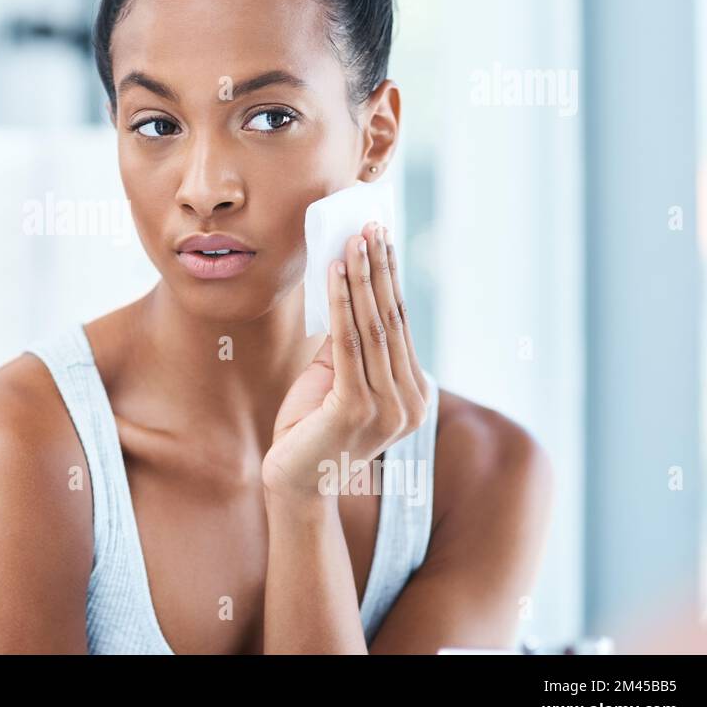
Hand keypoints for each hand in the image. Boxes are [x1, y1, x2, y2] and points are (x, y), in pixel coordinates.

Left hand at [261, 220, 430, 504]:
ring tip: (354, 240)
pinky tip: (337, 274)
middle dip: (380, 268)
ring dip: (362, 277)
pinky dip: (342, 304)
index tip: (382, 239)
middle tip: (371, 225)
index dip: (390, 279)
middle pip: (391, 320)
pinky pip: (348, 345)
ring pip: (372, 328)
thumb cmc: (311, 426)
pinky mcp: (355, 411)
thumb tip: (349, 286)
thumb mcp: (334, 377)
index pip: (400, 325)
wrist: (294, 481)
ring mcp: (387, 410)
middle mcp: (409, 403)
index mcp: (412, 395)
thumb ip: (347, 341)